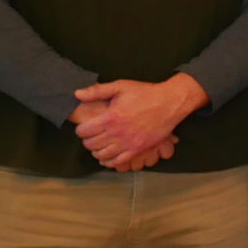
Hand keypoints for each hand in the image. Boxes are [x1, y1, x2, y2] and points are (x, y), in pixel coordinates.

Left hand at [73, 74, 204, 168]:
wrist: (170, 103)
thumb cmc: (146, 93)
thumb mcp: (121, 86)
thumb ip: (97, 91)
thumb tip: (77, 94)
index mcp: (110, 117)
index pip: (84, 131)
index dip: (80, 130)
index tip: (84, 128)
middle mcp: (117, 133)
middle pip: (91, 144)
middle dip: (87, 141)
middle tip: (91, 137)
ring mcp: (128, 143)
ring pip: (102, 154)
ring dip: (96, 151)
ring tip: (99, 146)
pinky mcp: (138, 149)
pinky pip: (118, 161)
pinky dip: (109, 162)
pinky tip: (108, 157)